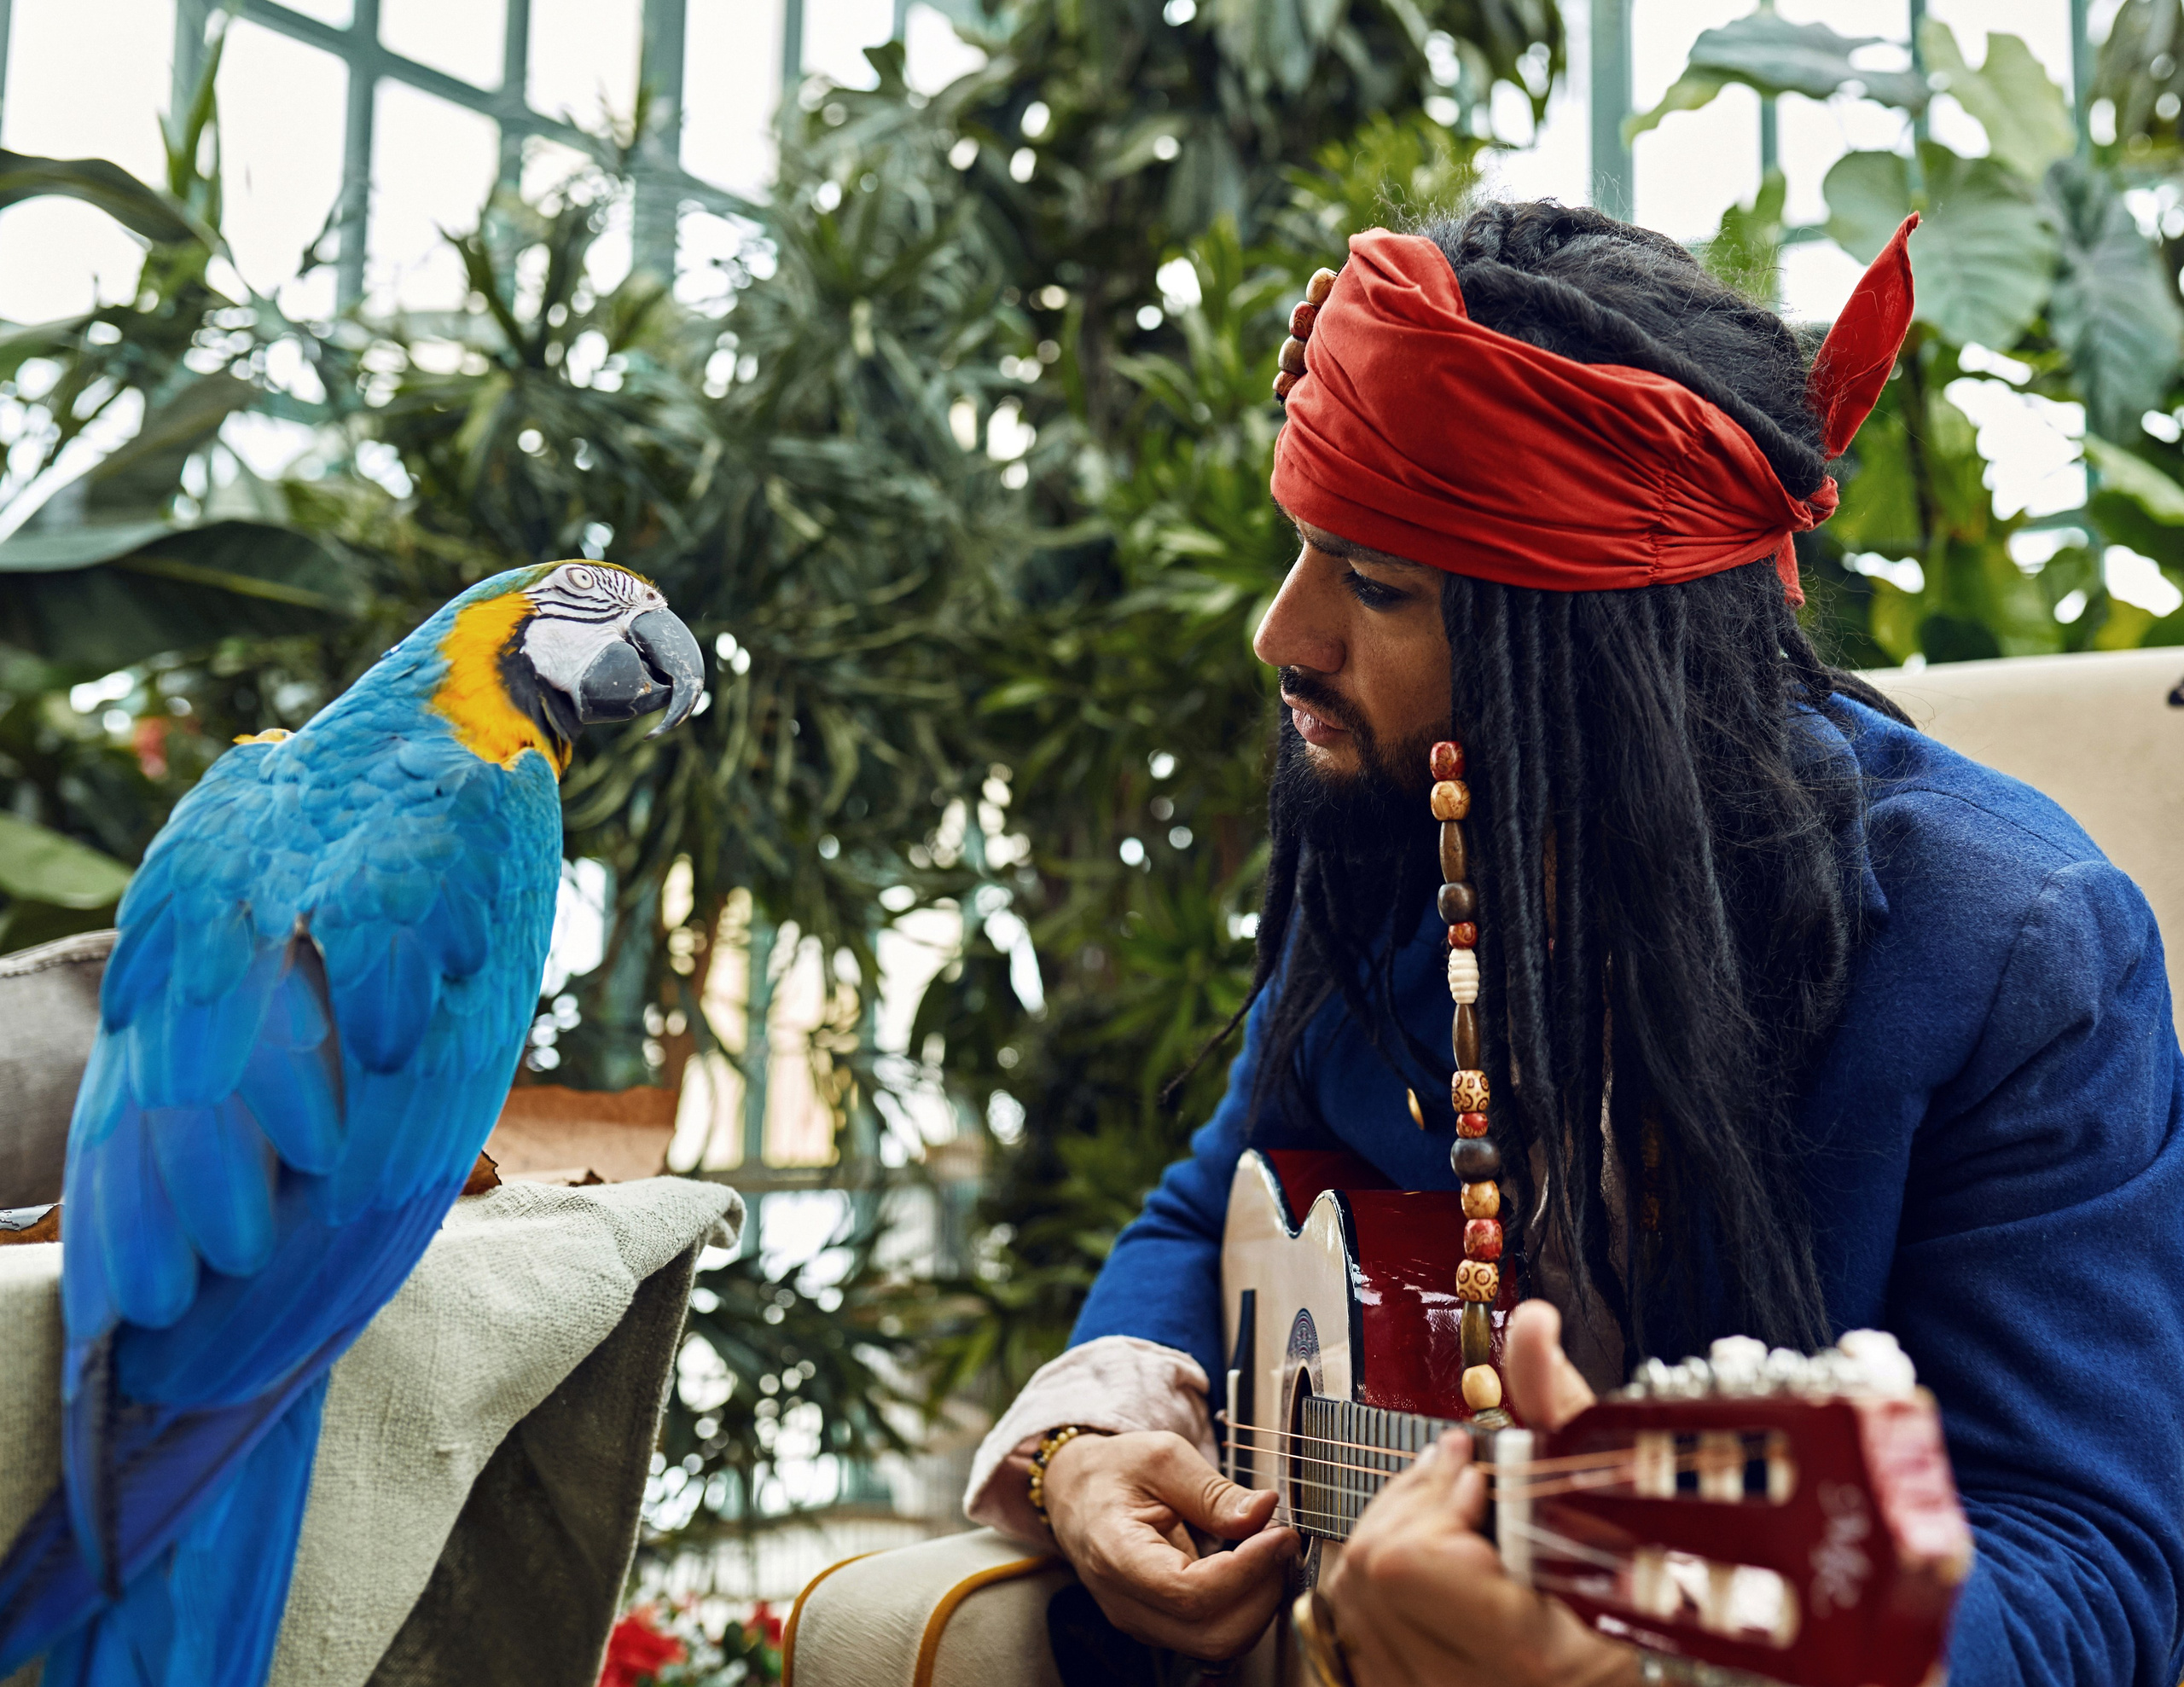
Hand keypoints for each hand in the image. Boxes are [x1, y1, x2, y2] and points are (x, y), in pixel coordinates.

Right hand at [1041, 1428, 1299, 1658]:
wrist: (1076, 1491)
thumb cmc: (1113, 1472)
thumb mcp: (1162, 1458)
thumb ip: (1213, 1491)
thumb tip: (1263, 1510)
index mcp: (1116, 1555)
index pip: (1191, 1592)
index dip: (1246, 1569)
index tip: (1280, 1535)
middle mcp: (1126, 1603)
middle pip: (1212, 1635)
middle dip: (1262, 1594)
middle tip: (1282, 1543)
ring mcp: (1142, 1621)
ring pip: (1218, 1643)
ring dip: (1258, 1603)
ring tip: (1269, 1552)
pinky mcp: (1159, 1625)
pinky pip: (1212, 1633)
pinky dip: (1244, 1606)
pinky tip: (1250, 1566)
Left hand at [1317, 1302, 1636, 1686]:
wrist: (1654, 1664)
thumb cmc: (1646, 1588)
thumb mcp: (1614, 1494)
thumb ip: (1561, 1408)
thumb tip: (1533, 1327)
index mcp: (1522, 1648)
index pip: (1407, 1562)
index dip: (1435, 1502)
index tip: (1480, 1480)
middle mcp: (1468, 1685)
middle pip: (1367, 1569)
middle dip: (1412, 1504)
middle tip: (1463, 1478)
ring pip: (1352, 1594)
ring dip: (1396, 1534)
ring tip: (1455, 1514)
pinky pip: (1356, 1626)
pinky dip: (1384, 1581)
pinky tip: (1436, 1559)